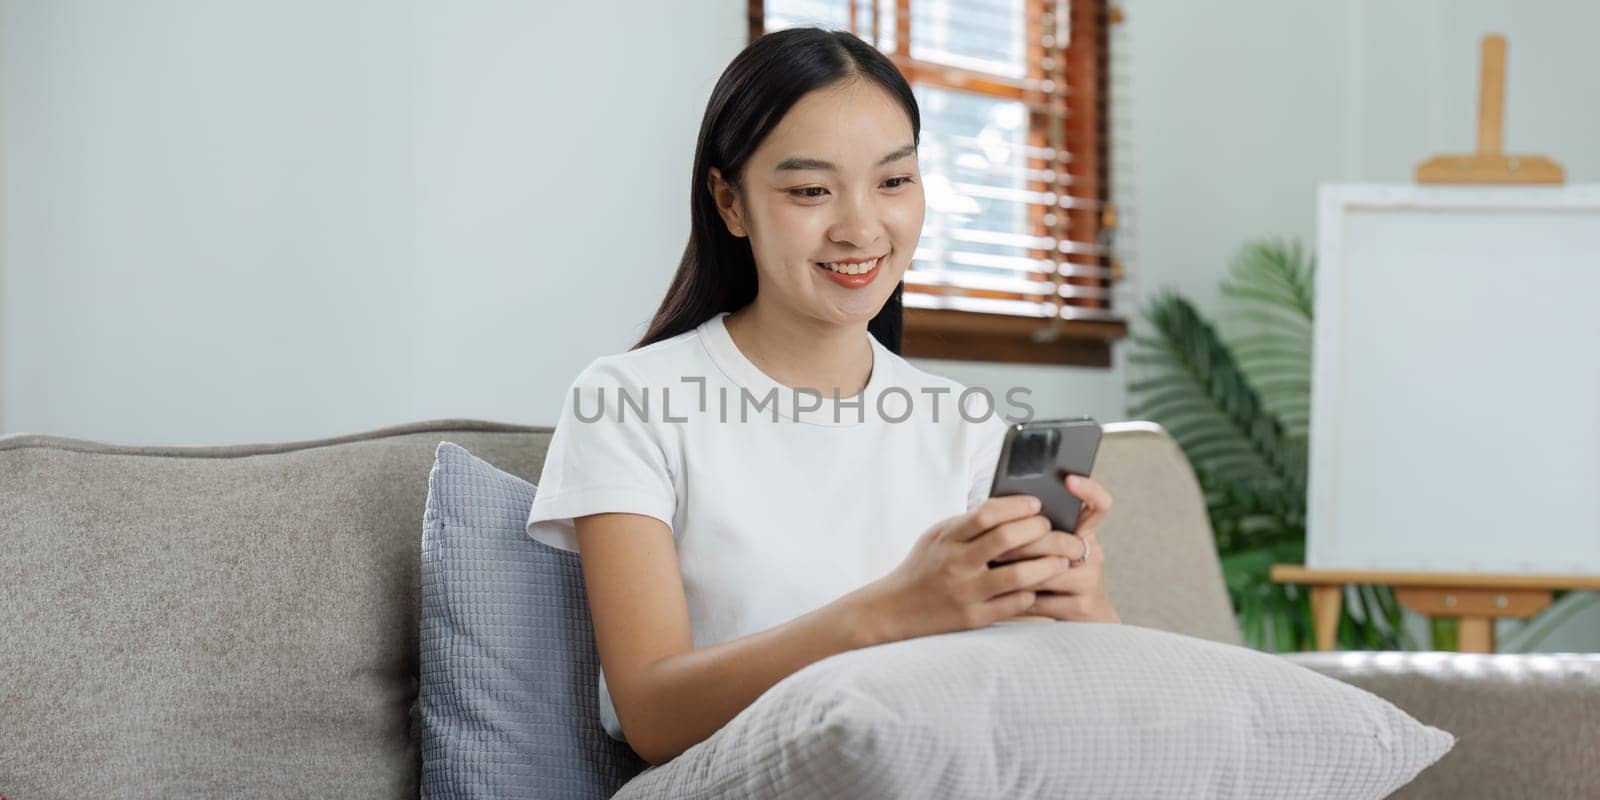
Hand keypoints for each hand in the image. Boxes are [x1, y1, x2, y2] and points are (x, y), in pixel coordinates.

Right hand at [857, 494, 1075, 643]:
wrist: (895, 609)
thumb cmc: (923, 566)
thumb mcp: (937, 536)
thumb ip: (968, 523)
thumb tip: (1011, 507)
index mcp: (947, 538)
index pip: (987, 514)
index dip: (1017, 506)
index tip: (1036, 504)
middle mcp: (956, 564)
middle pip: (1007, 540)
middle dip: (1038, 530)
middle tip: (1052, 528)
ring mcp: (966, 593)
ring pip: (1019, 575)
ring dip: (1048, 564)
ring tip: (1063, 558)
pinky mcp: (975, 618)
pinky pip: (1015, 604)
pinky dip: (1032, 592)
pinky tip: (1040, 585)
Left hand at [994, 475, 1119, 624]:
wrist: (1082, 616)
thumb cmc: (1055, 575)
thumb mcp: (1050, 548)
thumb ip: (1037, 530)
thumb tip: (1003, 507)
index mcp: (1085, 534)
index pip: (1099, 505)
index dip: (1089, 490)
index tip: (1069, 480)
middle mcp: (1093, 555)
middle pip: (1061, 541)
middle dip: (1025, 543)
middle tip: (997, 544)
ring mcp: (1090, 582)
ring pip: (1048, 571)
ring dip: (1016, 569)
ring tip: (992, 564)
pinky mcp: (1081, 608)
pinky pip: (1042, 599)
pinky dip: (1017, 596)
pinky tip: (1000, 592)